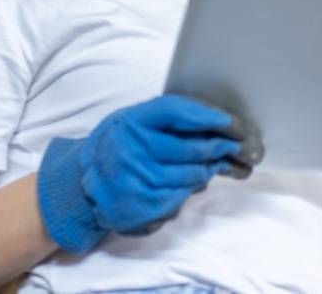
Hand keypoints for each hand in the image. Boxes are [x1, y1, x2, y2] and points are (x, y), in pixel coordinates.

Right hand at [36, 94, 262, 252]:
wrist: (81, 183)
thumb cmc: (119, 145)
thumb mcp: (133, 121)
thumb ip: (169, 120)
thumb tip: (219, 125)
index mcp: (131, 121)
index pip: (176, 113)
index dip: (208, 117)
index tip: (233, 122)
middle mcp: (131, 150)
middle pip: (191, 148)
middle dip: (221, 148)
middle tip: (240, 147)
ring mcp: (135, 181)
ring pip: (190, 176)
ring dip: (210, 171)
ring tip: (222, 165)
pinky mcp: (139, 207)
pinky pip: (178, 199)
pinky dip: (190, 190)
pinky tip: (195, 183)